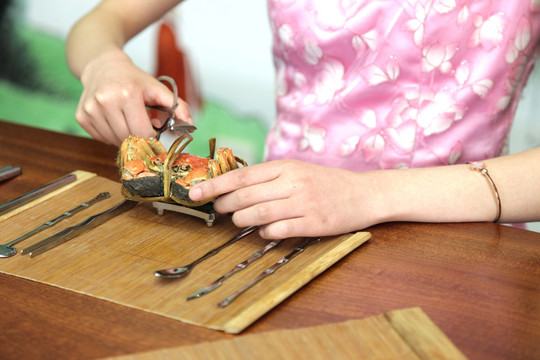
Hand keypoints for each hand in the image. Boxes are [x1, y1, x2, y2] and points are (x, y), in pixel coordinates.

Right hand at [75, 50, 191, 145]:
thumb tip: (190, 126)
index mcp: (127, 94)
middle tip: (143, 129)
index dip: (152, 138)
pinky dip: (111, 136)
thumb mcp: (157, 89)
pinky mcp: (81, 117)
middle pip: (128, 139)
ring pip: (114, 142)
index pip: (143, 133)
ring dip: (125, 138)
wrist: (102, 65)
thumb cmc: (133, 79)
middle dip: (139, 139)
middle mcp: (106, 101)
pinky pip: (101, 139)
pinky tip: (115, 121)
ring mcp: (91, 110)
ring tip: (129, 122)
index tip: (156, 136)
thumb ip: (178, 106)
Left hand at [189, 159, 381, 238]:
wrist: (365, 193)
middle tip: (218, 210)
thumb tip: (234, 189)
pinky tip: (266, 231)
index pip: (241, 176)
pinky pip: (278, 230)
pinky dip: (265, 233)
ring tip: (239, 220)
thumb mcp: (298, 170)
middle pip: (245, 196)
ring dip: (242, 220)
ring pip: (258, 214)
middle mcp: (292, 183)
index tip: (194, 193)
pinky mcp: (313, 223)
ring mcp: (303, 203)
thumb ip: (269, 178)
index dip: (214, 186)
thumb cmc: (326, 182)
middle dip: (224, 205)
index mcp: (285, 167)